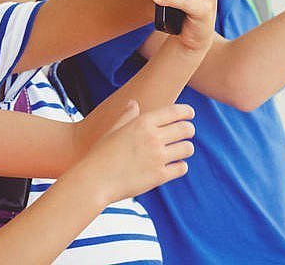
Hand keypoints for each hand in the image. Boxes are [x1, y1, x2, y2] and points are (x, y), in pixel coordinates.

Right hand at [72, 101, 194, 203]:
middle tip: (187, 133)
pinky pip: (182, 168)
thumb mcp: (113, 131)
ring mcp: (157, 157)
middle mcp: (153, 138)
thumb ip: (126, 116)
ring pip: (187, 148)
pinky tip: (173, 166)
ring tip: (179, 151)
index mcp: (142, 123)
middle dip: (189, 130)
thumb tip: (133, 103)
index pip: (174, 111)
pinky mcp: (159, 176)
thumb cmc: (100, 154)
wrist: (94, 180)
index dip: (186, 111)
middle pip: (186, 129)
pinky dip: (180, 166)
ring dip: (185, 148)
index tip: (190, 114)